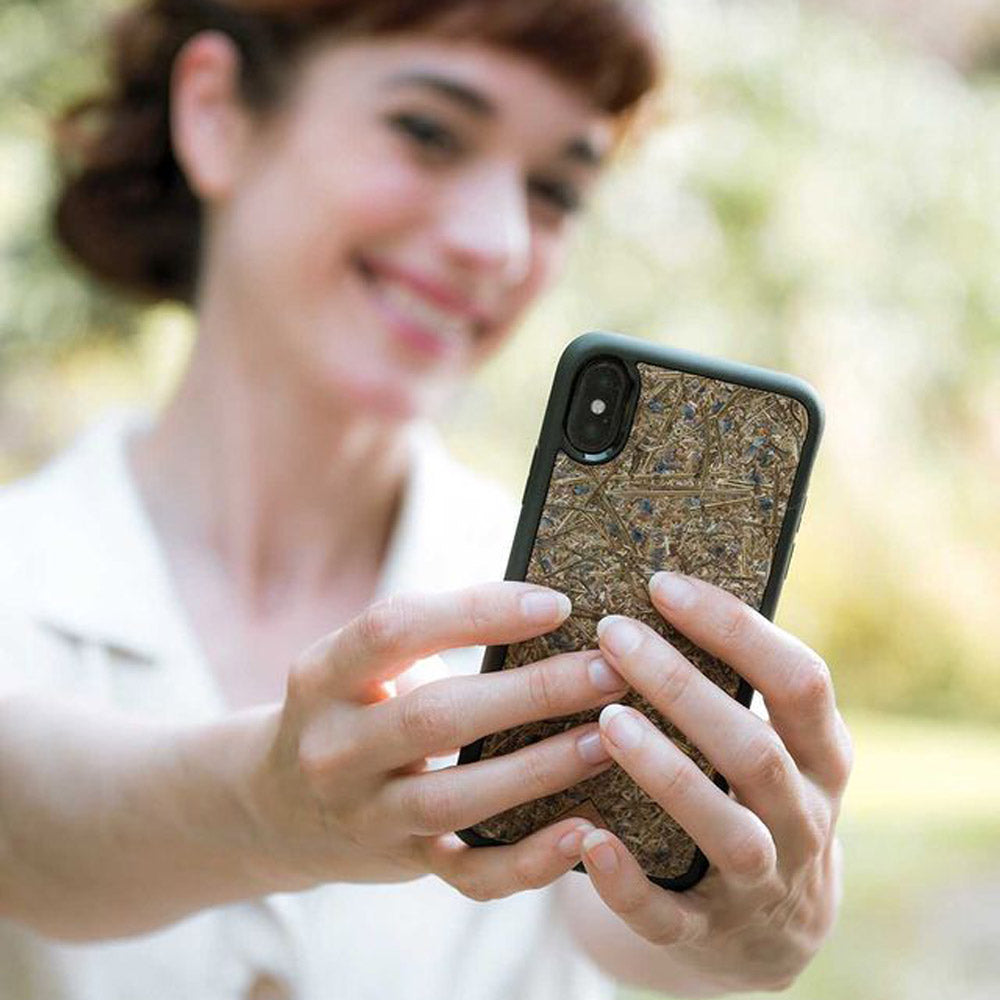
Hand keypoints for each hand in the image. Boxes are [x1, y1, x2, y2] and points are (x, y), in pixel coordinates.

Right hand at [243, 581, 630, 898]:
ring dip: (542, 769)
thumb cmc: (352, 707)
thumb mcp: (360, 663)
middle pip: (435, 716)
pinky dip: (529, 860)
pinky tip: (584, 832)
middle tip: (608, 671)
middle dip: (532, 692)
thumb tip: (547, 608)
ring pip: (456, 797)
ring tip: (608, 739)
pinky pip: (468, 873)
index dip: (478, 612)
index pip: (395, 630)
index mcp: (324, 676)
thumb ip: (429, 635)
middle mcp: (335, 748)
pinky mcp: (401, 861)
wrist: (278, 805)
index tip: (557, 604)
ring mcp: (365, 814)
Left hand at [568, 570, 852, 992]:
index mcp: (823, 757)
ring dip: (666, 772)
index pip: (800, 681)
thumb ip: (739, 686)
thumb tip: (656, 592)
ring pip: (724, 831)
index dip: (736, 628)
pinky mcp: (708, 935)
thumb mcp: (778, 744)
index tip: (662, 584)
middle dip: (683, 688)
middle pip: (755, 750)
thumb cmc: (755, 799)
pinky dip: (627, 882)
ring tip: (606, 719)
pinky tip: (587, 839)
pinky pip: (668, 916)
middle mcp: (803, 820)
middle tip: (613, 633)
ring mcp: (761, 884)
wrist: (772, 931)